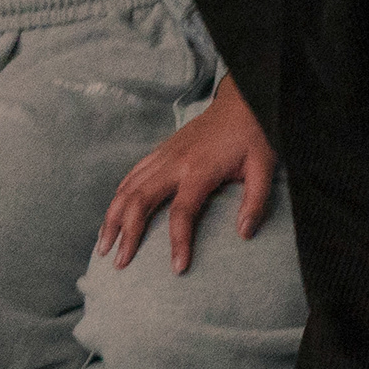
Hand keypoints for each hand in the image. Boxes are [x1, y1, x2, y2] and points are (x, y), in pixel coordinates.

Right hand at [99, 74, 275, 271]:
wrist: (242, 100)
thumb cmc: (254, 135)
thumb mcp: (264, 166)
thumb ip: (255, 200)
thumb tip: (245, 234)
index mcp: (200, 170)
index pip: (182, 213)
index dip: (179, 242)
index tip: (177, 268)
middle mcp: (175, 163)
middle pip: (140, 201)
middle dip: (126, 234)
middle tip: (119, 263)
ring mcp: (164, 154)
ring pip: (128, 188)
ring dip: (112, 218)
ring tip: (104, 246)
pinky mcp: (161, 150)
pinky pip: (131, 174)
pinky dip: (118, 196)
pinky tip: (112, 215)